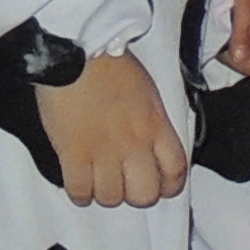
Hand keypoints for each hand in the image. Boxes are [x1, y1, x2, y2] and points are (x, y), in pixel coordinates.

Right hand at [36, 53, 186, 208]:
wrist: (78, 51)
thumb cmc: (111, 66)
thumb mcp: (148, 94)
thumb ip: (154, 124)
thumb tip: (151, 148)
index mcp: (157, 127)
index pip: (175, 172)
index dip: (168, 187)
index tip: (159, 187)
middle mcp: (135, 145)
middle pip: (144, 195)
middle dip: (135, 195)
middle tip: (123, 184)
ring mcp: (104, 152)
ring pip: (111, 198)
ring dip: (104, 193)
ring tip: (97, 181)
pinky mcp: (73, 153)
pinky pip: (80, 191)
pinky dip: (79, 193)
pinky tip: (78, 183)